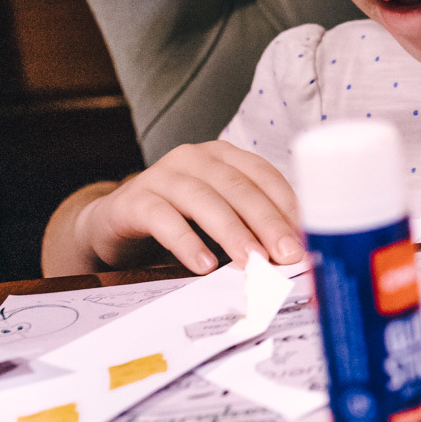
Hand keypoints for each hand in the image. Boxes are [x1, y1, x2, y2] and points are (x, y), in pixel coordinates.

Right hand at [75, 141, 303, 274]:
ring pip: (203, 199)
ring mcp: (161, 175)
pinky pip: (162, 218)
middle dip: (267, 222)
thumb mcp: (219, 220)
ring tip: (252, 262)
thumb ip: (251, 228)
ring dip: (232, 232)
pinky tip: (204, 264)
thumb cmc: (179, 220)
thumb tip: (293, 254)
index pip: (263, 175)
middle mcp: (194, 158)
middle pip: (238, 187)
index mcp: (223, 157)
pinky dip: (186, 242)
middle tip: (287, 254)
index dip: (287, 205)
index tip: (307, 236)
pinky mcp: (133, 200)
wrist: (114, 224)